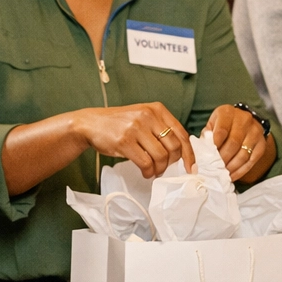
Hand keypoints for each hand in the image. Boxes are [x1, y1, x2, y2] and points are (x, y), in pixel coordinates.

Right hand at [73, 103, 192, 178]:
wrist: (91, 123)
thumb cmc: (119, 123)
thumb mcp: (143, 117)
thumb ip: (161, 128)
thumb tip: (181, 151)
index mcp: (157, 109)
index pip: (182, 134)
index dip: (189, 154)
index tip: (191, 167)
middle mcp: (148, 116)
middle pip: (174, 147)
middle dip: (172, 163)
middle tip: (164, 169)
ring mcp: (136, 128)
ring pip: (161, 157)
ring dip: (159, 169)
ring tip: (153, 172)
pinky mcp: (125, 141)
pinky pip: (146, 163)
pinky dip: (149, 172)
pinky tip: (145, 173)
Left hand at [205, 105, 269, 181]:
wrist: (243, 120)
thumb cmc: (223, 124)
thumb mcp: (212, 124)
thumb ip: (206, 137)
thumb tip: (198, 155)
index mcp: (228, 113)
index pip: (221, 131)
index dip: (214, 147)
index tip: (208, 158)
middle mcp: (244, 120)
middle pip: (234, 143)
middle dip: (223, 159)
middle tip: (214, 169)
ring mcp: (255, 131)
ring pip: (244, 154)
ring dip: (232, 167)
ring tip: (222, 174)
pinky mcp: (262, 143)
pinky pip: (252, 160)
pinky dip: (241, 171)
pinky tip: (232, 176)